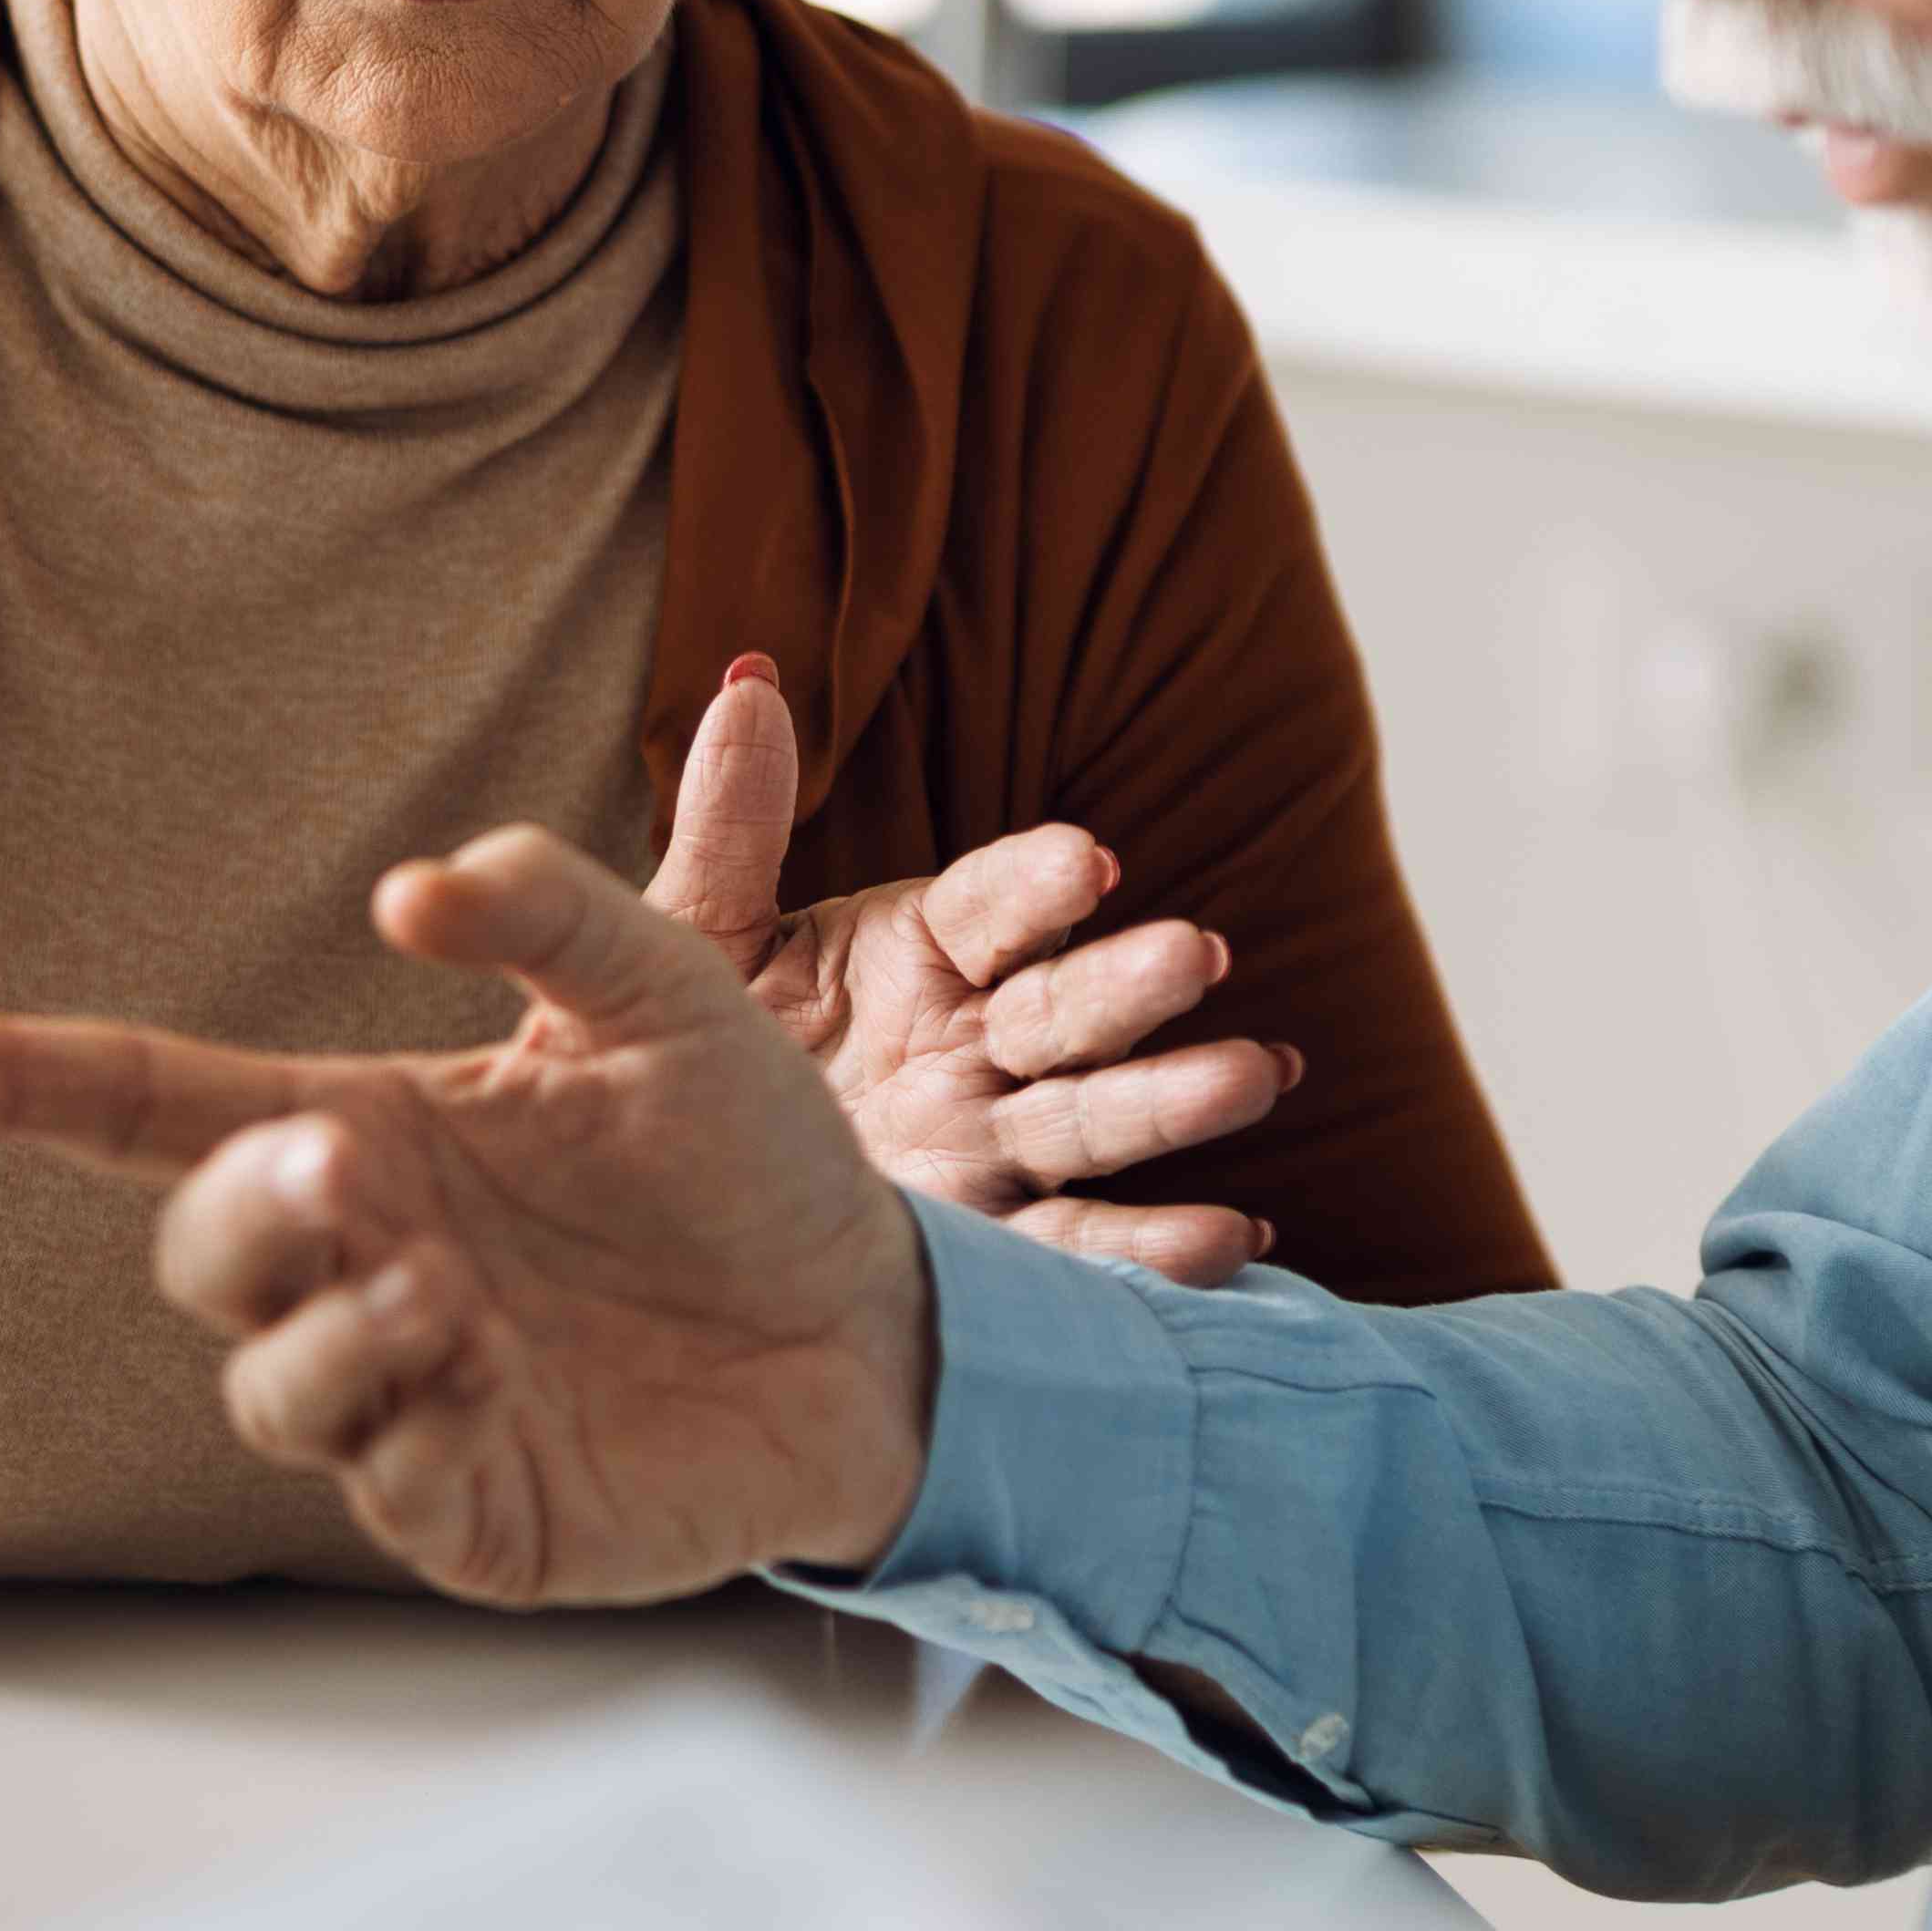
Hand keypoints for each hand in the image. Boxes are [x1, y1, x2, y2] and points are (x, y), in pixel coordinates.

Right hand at [0, 825, 937, 1601]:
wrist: (892, 1322)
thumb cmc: (756, 1158)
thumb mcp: (677, 989)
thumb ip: (556, 904)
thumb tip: (409, 886)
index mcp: (371, 1131)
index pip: (141, 1105)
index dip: (6, 1084)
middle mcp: (364, 1265)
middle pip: (196, 1250)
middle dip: (242, 1211)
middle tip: (342, 1168)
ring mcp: (409, 1398)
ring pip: (265, 1388)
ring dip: (323, 1333)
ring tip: (441, 1291)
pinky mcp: (478, 1514)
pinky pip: (384, 1491)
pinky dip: (408, 1429)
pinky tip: (489, 1372)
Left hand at [645, 653, 1291, 1287]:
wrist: (673, 1193)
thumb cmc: (696, 1045)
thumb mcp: (699, 937)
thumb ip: (731, 824)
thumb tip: (747, 682)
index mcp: (919, 949)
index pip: (991, 907)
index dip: (1037, 883)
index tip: (1084, 863)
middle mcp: (976, 1038)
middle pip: (1063, 1006)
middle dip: (1129, 982)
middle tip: (1193, 956)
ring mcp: (994, 1138)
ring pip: (1097, 1114)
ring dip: (1180, 1095)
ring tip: (1258, 1073)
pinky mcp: (994, 1235)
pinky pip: (1082, 1243)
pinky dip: (1160, 1248)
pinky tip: (1235, 1235)